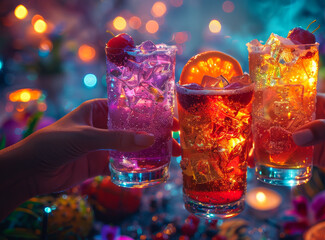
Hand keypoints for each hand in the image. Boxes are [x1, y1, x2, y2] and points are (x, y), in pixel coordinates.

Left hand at [0, 99, 180, 217]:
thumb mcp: (86, 136)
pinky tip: (152, 169)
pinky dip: (137, 166)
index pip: (129, 107)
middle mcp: (103, 126)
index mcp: (98, 110)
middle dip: (155, 133)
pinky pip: (123, 163)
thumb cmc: (54, 142)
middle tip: (176, 138)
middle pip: (134, 128)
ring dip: (150, 151)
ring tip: (171, 154)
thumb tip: (149, 140)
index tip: (169, 117)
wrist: (31, 170)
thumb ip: (117, 139)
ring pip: (131, 147)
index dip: (150, 111)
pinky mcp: (100, 163)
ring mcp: (103, 145)